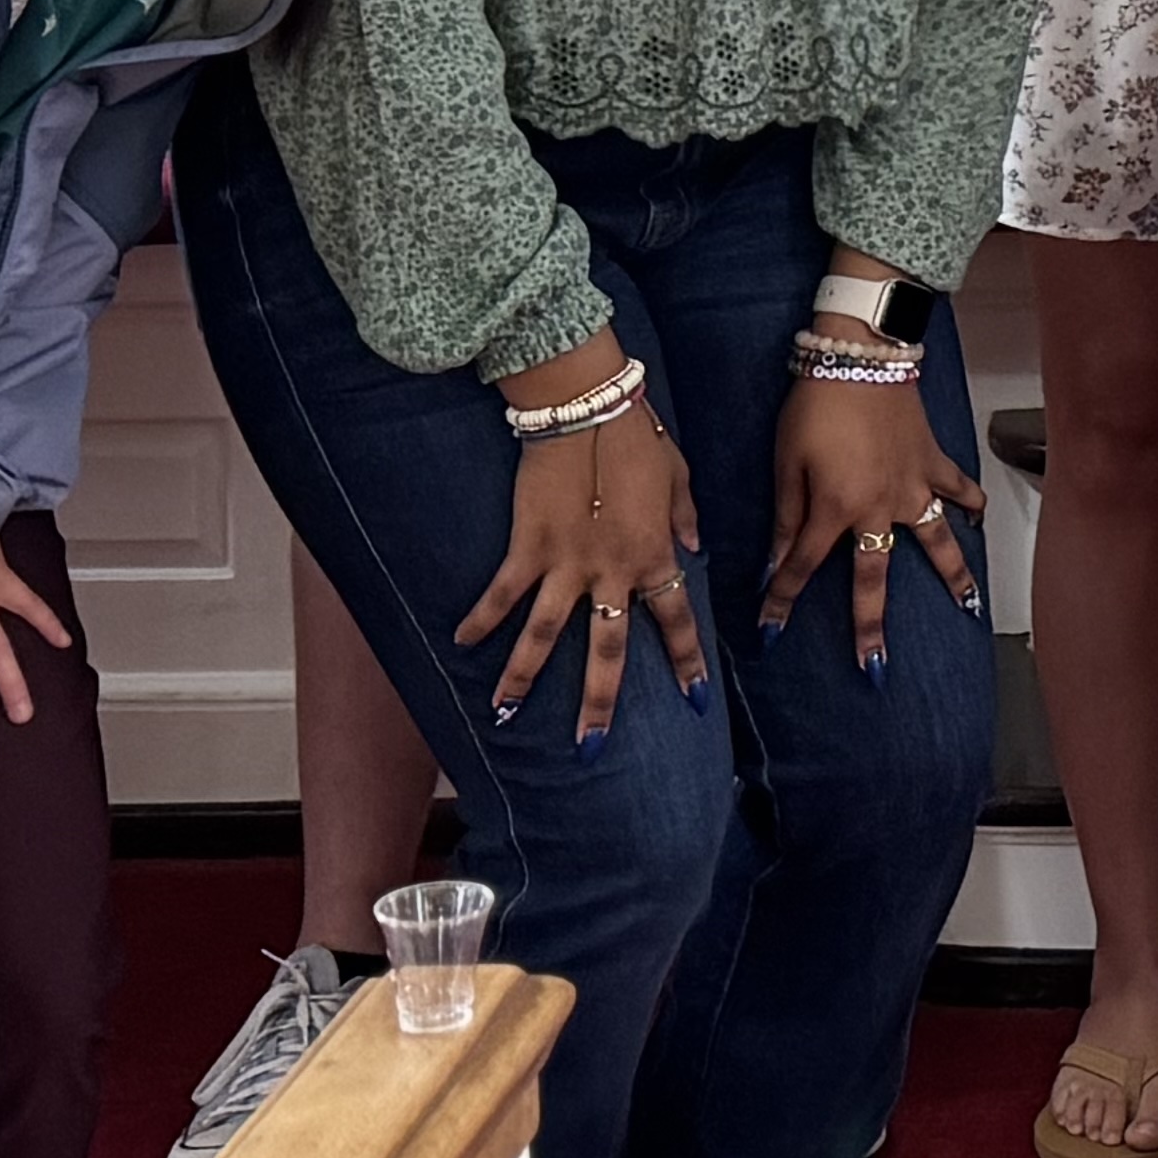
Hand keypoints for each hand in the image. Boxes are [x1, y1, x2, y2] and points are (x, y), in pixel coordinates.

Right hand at [455, 379, 703, 746]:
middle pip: (606, 650)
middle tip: (590, 748)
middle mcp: (611, 571)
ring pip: (543, 635)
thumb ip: (685, 518)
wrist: (588, 409)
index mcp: (654, 555)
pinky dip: (481, 619)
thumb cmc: (637, 436)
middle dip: (599, 702)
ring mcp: (566, 564)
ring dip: (522, 677)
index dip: (687, 661)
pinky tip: (461, 643)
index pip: (675, 619)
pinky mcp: (527, 548)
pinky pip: (502, 594)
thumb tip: (695, 549)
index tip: (697, 700)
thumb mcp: (678, 476)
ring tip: (505, 714)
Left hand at [762, 368, 987, 669]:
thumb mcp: (786, 462)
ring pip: (937, 543)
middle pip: (874, 579)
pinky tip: (977, 521)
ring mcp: (914, 488)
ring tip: (967, 607)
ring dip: (953, 576)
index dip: (782, 602)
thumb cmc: (815, 404)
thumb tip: (775, 563)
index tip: (770, 633)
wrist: (861, 355)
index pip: (801, 568)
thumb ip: (785, 517)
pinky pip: (958, 488)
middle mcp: (879, 509)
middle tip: (873, 668)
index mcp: (835, 510)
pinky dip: (970, 504)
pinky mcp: (933, 461)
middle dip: (869, 626)